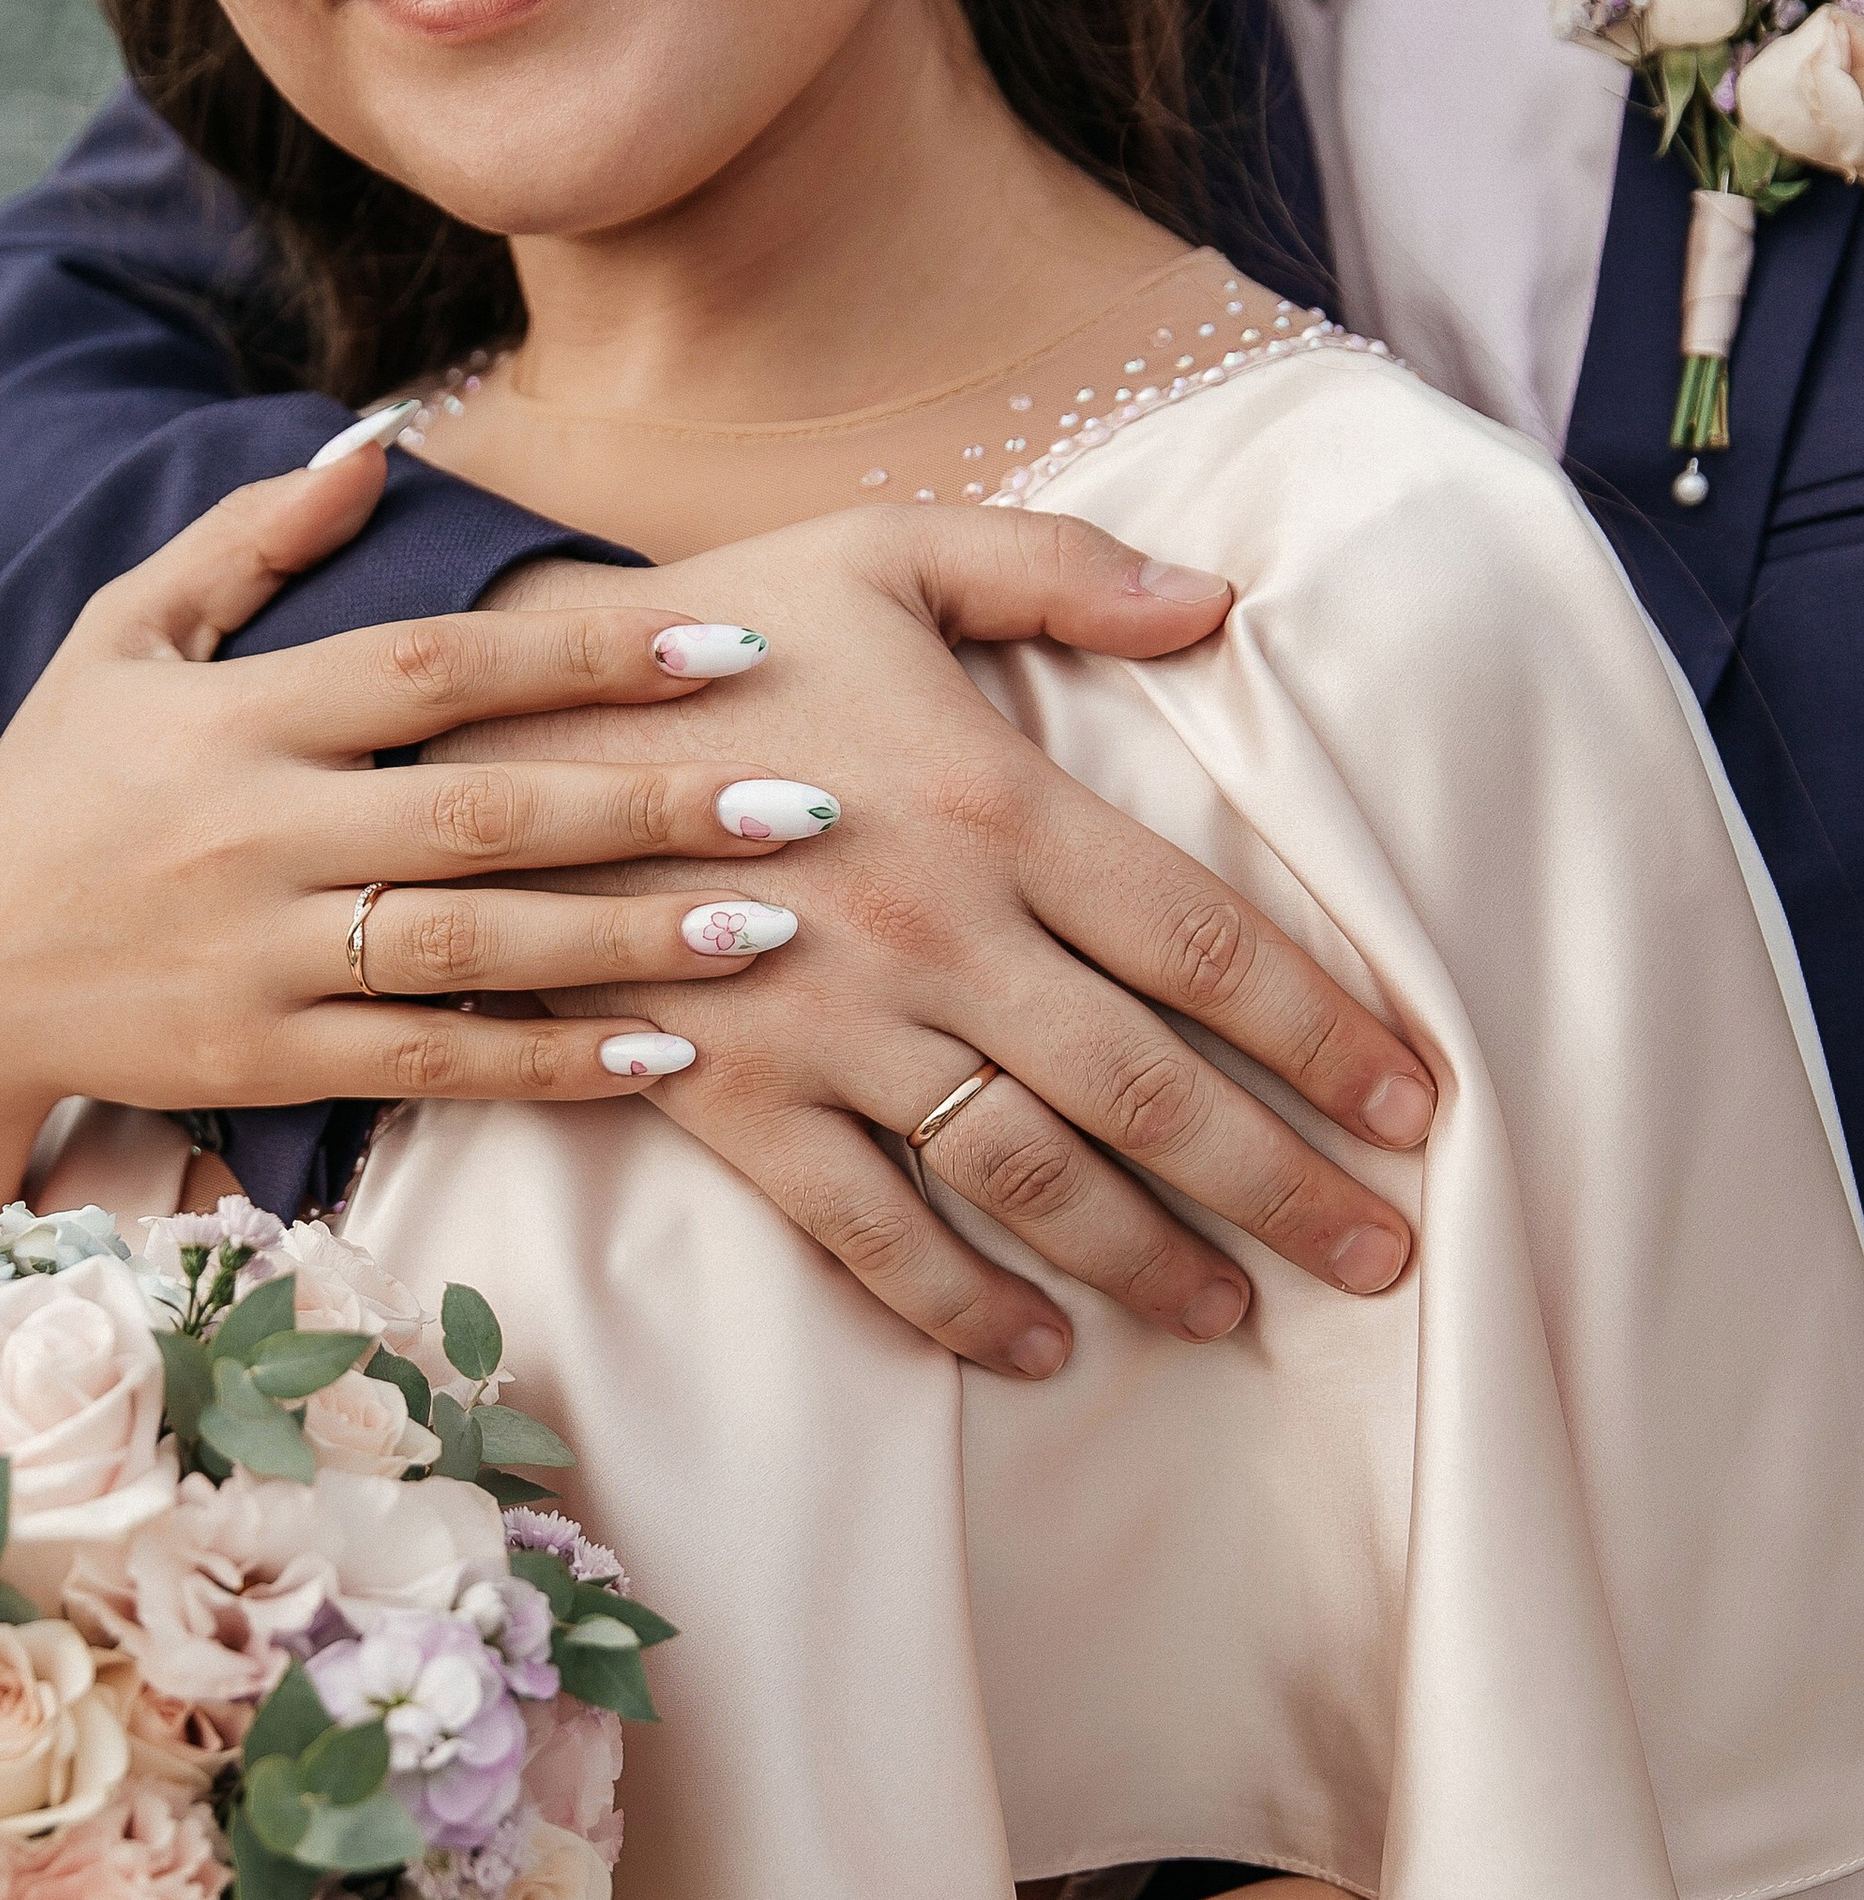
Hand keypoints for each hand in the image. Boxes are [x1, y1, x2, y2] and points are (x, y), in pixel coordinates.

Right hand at [0, 445, 837, 1172]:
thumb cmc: (53, 791)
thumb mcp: (120, 640)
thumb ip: (249, 541)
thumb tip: (376, 441)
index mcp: (239, 716)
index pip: (437, 667)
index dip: (584, 651)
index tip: (722, 642)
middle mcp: (257, 833)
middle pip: (486, 813)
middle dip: (654, 804)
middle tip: (804, 799)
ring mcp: (262, 955)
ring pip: (477, 949)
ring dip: (631, 940)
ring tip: (770, 929)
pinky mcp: (265, 1058)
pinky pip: (429, 1064)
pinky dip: (548, 1064)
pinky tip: (662, 1056)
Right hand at [465, 507, 1436, 1377]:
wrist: (485, 732)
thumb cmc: (705, 632)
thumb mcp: (881, 548)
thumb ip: (1057, 567)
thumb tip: (1219, 604)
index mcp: (990, 796)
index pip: (1202, 939)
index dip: (1322, 1030)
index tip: (1414, 1106)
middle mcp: (930, 929)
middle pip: (1144, 1085)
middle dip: (1279, 1184)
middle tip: (1380, 1258)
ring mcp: (826, 1027)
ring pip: (1023, 1174)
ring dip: (1143, 1257)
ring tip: (1231, 1314)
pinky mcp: (729, 1100)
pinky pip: (863, 1229)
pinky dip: (954, 1304)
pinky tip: (1035, 1350)